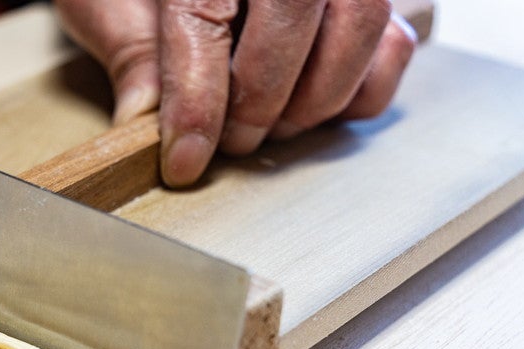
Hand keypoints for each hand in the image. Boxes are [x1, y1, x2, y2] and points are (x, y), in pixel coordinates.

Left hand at [55, 0, 417, 186]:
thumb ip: (130, 47)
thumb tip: (141, 118)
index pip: (206, 15)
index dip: (196, 98)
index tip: (183, 158)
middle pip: (297, 13)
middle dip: (259, 100)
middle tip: (230, 143)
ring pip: (362, 25)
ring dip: (312, 99)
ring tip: (265, 127)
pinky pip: (394, 43)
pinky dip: (356, 91)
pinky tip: (307, 106)